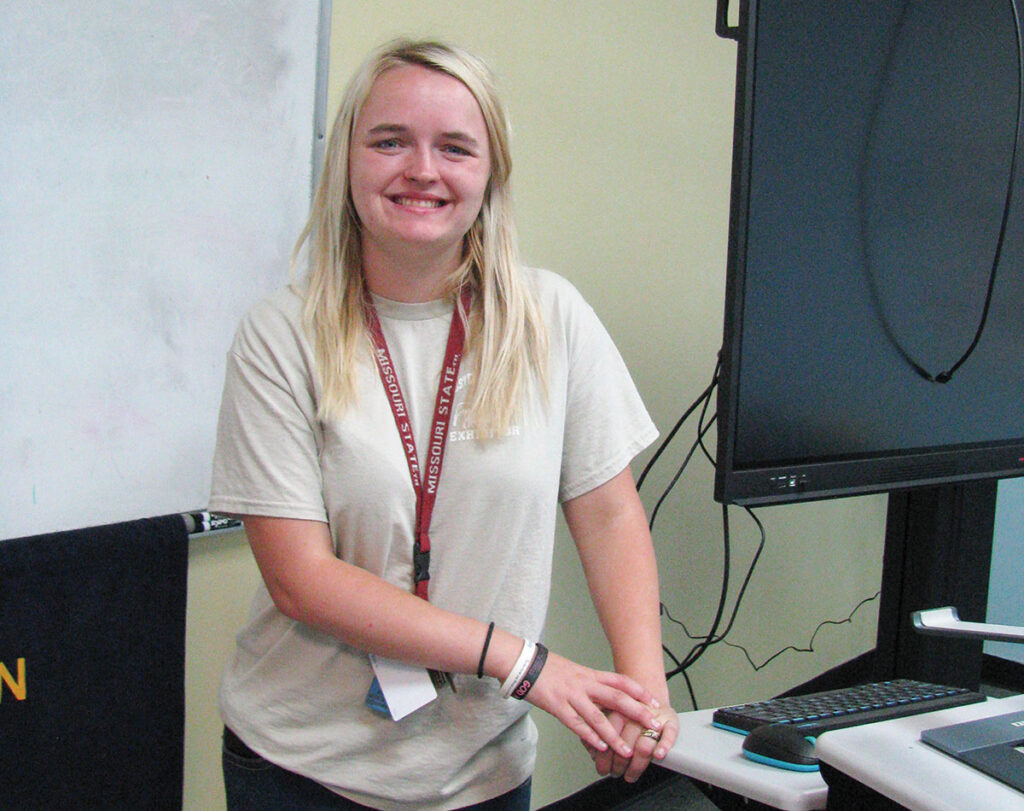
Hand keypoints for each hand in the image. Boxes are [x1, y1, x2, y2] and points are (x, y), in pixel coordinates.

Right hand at [522, 650, 662, 758]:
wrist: (525, 664)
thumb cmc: (549, 668)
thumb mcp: (575, 671)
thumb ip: (591, 683)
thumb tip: (607, 695)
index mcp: (590, 674)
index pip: (620, 681)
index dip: (639, 691)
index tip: (654, 701)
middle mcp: (584, 684)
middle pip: (616, 698)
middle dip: (637, 713)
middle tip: (653, 724)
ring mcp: (571, 696)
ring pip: (598, 717)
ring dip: (614, 736)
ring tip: (627, 750)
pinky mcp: (557, 707)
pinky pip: (576, 724)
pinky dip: (589, 736)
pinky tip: (600, 747)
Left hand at [588, 708, 678, 782]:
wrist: (647, 695)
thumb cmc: (625, 709)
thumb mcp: (607, 711)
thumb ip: (597, 727)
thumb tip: (590, 750)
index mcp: (617, 707)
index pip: (609, 735)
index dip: (604, 756)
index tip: (602, 768)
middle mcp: (635, 711)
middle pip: (625, 743)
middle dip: (618, 764)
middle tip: (614, 774)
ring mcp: (654, 715)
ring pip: (644, 745)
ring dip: (636, 766)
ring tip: (630, 775)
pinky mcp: (671, 719)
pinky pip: (670, 734)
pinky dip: (665, 745)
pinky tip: (658, 755)